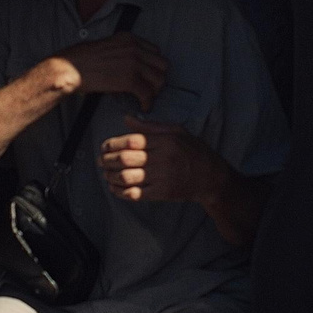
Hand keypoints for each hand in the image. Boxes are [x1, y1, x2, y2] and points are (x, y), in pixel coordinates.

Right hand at [45, 33, 167, 111]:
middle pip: (162, 64)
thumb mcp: (105, 47)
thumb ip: (121, 53)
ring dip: (155, 91)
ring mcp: (134, 63)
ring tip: (146, 98)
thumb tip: (128, 68)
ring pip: (159, 79)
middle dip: (158, 78)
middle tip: (150, 88)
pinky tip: (143, 107)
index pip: (155, 51)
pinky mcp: (130, 79)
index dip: (153, 66)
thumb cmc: (81, 60)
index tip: (149, 76)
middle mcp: (134, 48)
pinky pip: (148, 93)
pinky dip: (147, 102)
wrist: (70, 68)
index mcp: (129, 38)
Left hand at [98, 120, 227, 206]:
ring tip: (106, 174)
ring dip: (111, 176)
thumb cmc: (193, 151)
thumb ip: (151, 126)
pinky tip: (115, 188)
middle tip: (101, 161)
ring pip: (127, 177)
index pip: (131, 141)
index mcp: (165, 141)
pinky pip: (135, 194)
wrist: (211, 177)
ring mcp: (162, 177)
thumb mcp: (177, 131)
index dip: (113, 144)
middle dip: (108, 160)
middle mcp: (163, 159)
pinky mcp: (162, 193)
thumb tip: (127, 119)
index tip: (104, 147)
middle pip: (125, 159)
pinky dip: (121, 192)